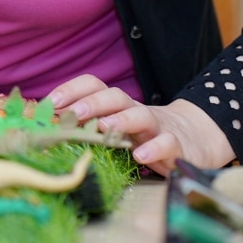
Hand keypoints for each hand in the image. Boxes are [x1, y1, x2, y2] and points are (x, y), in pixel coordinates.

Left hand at [49, 75, 234, 175]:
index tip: (50, 102)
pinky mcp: (178, 147)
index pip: (95, 86)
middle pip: (116, 97)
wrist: (196, 139)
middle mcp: (135, 111)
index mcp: (117, 106)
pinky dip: (155, 148)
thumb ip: (87, 126)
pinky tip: (141, 156)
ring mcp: (158, 127)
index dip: (73, 90)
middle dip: (92, 103)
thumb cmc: (144, 135)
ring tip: (106, 128)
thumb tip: (46, 127)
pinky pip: (168, 144)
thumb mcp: (116, 128)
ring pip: (142, 115)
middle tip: (72, 114)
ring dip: (122, 119)